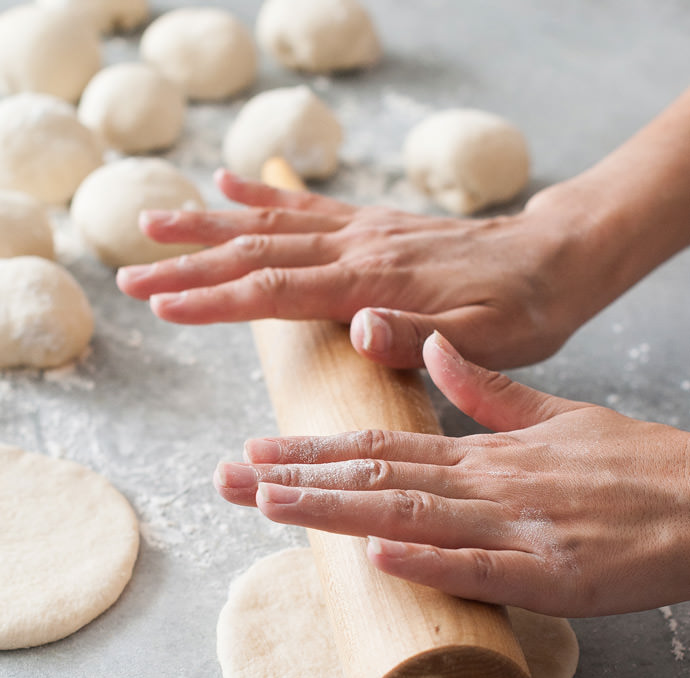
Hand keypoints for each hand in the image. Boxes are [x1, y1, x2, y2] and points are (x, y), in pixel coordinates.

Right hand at [116, 170, 610, 369]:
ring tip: (151, 224)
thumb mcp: (486, 343)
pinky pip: (310, 207)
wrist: (557, 260)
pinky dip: (264, 195)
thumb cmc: (523, 312)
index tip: (164, 306)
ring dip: (209, 228)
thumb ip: (421, 338)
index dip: (216, 300)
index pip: (279, 291)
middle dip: (190, 268)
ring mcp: (365, 230)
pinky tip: (227, 185)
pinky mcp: (375, 224)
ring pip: (272, 225)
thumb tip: (359, 328)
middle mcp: (361, 247)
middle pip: (258, 254)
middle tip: (130, 277)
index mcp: (377, 282)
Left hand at [214, 331, 689, 616]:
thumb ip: (487, 392)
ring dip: (337, 510)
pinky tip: (377, 557)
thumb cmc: (632, 467)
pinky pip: (480, 570)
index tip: (258, 447)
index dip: (316, 448)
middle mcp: (486, 486)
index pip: (383, 446)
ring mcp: (515, 530)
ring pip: (411, 517)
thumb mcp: (557, 415)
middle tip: (227, 475)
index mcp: (484, 453)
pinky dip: (428, 563)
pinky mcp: (551, 575)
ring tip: (270, 503)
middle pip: (377, 479)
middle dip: (297, 478)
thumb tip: (430, 352)